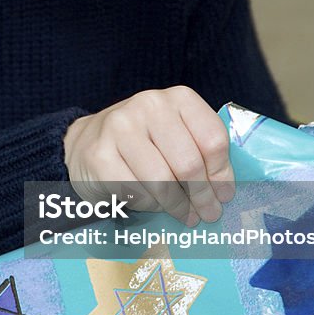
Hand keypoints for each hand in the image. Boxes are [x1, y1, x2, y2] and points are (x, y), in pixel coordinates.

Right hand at [63, 86, 233, 225]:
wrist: (88, 142)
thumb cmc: (144, 144)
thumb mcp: (176, 134)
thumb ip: (201, 151)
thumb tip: (224, 190)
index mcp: (178, 98)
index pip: (213, 139)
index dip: (222, 173)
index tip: (225, 194)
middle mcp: (149, 105)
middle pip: (189, 163)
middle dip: (203, 196)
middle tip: (209, 214)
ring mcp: (120, 128)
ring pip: (162, 181)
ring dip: (178, 206)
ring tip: (186, 216)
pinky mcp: (99, 155)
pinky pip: (136, 191)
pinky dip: (149, 205)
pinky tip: (154, 205)